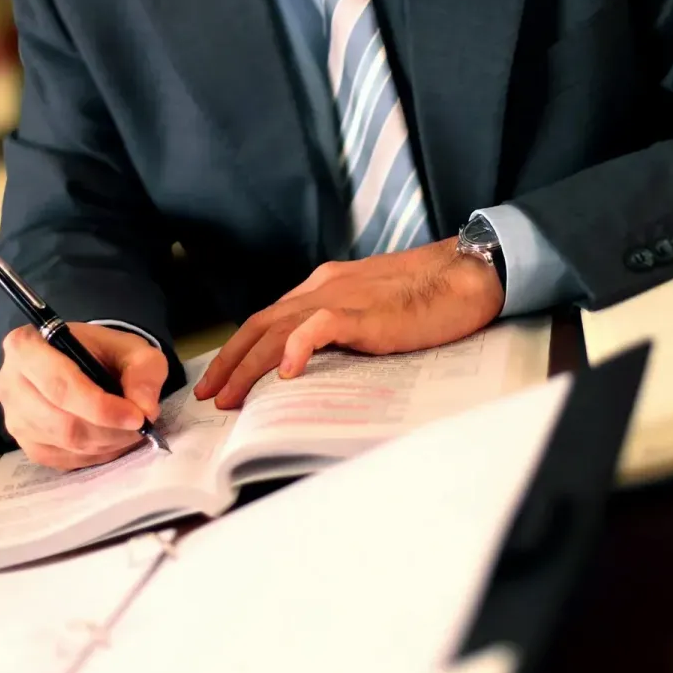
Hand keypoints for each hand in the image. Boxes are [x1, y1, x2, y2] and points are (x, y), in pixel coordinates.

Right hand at [0, 322, 167, 470]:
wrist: (78, 363)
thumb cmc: (99, 352)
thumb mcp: (130, 347)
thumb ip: (144, 370)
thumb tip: (146, 408)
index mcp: (25, 347)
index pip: (59, 385)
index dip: (100, 407)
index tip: (137, 417)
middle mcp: (9, 384)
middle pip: (62, 421)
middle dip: (108, 430)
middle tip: (140, 426)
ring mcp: (13, 419)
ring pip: (64, 443)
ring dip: (105, 443)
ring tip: (128, 431)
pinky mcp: (25, 444)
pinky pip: (63, 459)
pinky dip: (94, 454)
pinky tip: (109, 439)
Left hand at [194, 238, 503, 408]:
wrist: (463, 275)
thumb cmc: (423, 297)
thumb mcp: (366, 310)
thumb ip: (336, 327)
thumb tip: (310, 358)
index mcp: (320, 288)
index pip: (266, 319)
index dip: (239, 350)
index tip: (220, 379)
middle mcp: (320, 289)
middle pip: (260, 326)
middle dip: (230, 362)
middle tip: (210, 396)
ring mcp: (340, 299)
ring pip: (279, 330)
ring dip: (250, 366)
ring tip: (232, 397)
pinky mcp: (363, 312)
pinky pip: (320, 327)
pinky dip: (298, 347)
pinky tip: (286, 372)